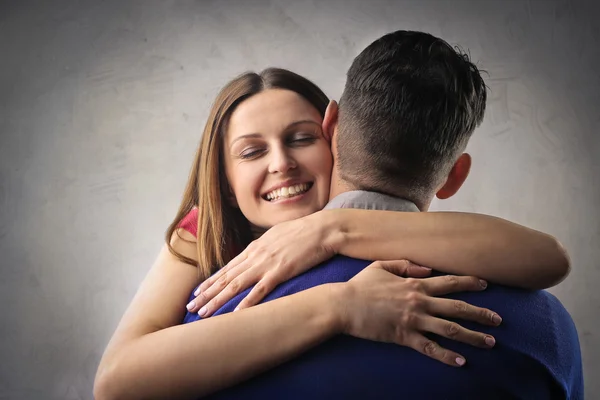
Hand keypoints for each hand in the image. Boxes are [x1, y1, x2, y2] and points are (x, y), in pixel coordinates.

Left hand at [186, 213, 433, 316]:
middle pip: (226, 277)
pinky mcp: (281, 270)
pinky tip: (234, 314)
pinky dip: (246, 303)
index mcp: (257, 247)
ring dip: (217, 301)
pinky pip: (260, 290)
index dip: (212, 281)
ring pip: (236, 285)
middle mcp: (257, 254)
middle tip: (190, 307)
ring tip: (202, 313)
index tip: (198, 292)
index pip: (229, 267)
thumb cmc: (306, 232)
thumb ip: (268, 248)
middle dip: (207, 293)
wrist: (325, 227)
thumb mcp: (281, 237)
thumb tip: (261, 257)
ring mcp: (267, 262)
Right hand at [339, 260, 501, 366]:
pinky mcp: (404, 336)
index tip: (486, 285)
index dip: (470, 283)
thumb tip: (426, 269)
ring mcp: (413, 320)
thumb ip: (405, 265)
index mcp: (415, 284)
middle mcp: (419, 301)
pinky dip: (447, 356)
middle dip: (481, 313)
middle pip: (457, 307)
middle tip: (498, 319)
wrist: (343, 305)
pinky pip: (430, 348)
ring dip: (472, 336)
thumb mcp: (381, 266)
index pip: (449, 282)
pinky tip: (461, 362)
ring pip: (450, 329)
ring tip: (490, 342)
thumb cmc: (360, 285)